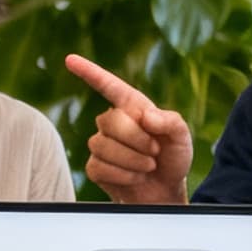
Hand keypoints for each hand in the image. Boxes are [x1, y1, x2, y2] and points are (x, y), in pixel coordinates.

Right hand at [64, 54, 191, 203]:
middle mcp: (113, 123)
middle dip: (137, 139)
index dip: (89, 72)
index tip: (70, 59)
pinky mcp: (96, 167)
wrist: (166, 190)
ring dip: (132, 160)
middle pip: (110, 120)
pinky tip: (135, 177)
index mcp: (132, 107)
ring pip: (103, 146)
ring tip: (147, 166)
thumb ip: (170, 121)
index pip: (108, 85)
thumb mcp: (181, 136)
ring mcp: (101, 145)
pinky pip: (100, 167)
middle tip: (154, 151)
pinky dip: (124, 176)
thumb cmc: (173, 158)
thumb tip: (145, 116)